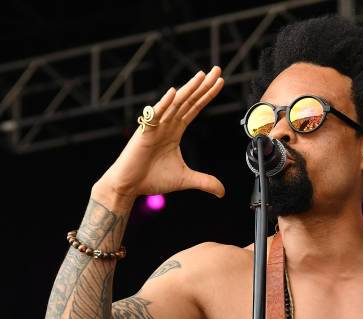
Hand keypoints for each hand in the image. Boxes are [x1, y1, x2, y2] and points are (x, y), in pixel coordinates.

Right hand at [94, 67, 225, 204]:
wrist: (129, 186)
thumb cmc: (152, 179)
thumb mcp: (185, 180)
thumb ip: (204, 182)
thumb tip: (222, 192)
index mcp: (175, 130)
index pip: (194, 108)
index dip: (207, 95)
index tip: (220, 83)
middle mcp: (166, 124)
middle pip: (188, 100)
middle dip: (203, 86)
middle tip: (217, 70)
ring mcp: (155, 126)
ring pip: (175, 104)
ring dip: (188, 89)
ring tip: (202, 76)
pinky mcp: (144, 133)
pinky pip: (155, 116)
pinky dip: (164, 104)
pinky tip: (173, 93)